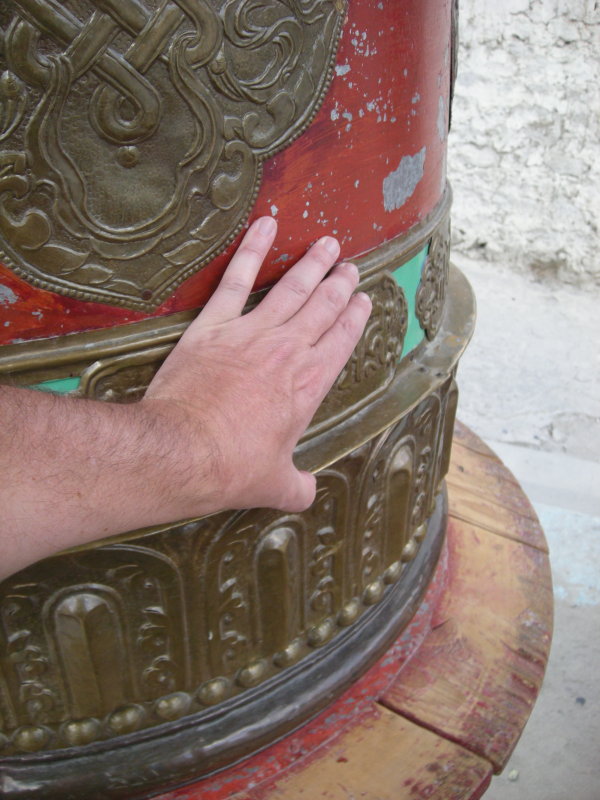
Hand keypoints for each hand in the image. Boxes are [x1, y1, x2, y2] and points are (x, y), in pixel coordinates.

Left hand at [143, 216, 371, 513]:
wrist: (183, 451)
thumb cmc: (232, 468)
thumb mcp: (276, 485)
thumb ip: (298, 486)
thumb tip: (307, 493)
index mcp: (308, 386)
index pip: (341, 341)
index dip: (354, 318)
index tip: (364, 300)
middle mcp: (287, 352)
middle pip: (322, 307)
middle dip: (339, 284)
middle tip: (351, 266)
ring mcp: (251, 333)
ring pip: (291, 288)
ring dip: (312, 264)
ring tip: (328, 244)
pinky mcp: (214, 326)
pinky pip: (237, 279)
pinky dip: (252, 250)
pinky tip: (267, 225)